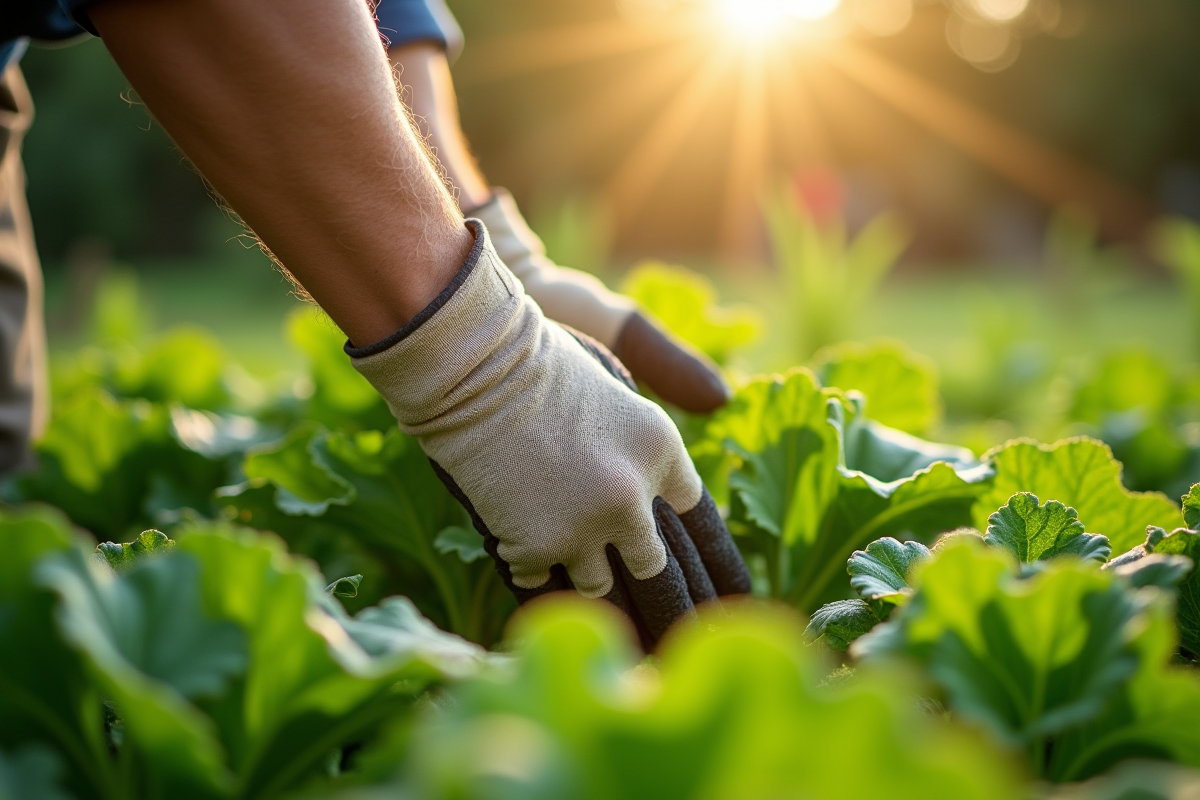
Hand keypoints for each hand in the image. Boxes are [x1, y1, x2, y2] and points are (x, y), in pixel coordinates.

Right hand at [350, 221, 750, 647]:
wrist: (473, 368)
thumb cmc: (537, 360)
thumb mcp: (616, 379)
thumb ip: (655, 410)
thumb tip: (709, 413)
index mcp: (661, 449)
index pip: (696, 512)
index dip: (693, 539)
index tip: (703, 572)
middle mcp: (634, 497)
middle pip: (652, 563)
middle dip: (635, 567)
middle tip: (649, 605)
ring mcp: (587, 529)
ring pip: (598, 583)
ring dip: (578, 567)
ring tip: (556, 544)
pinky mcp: (539, 549)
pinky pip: (540, 580)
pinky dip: (528, 562)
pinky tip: (514, 532)